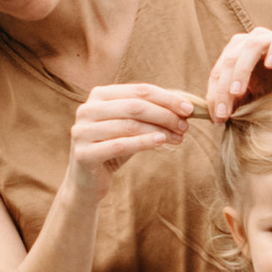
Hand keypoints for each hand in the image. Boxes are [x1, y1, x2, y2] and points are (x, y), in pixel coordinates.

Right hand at [68, 81, 197, 177]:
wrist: (88, 181)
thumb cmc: (113, 147)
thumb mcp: (130, 126)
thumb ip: (150, 113)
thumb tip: (185, 106)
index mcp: (99, 95)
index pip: (139, 90)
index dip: (167, 98)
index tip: (189, 108)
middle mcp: (87, 109)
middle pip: (135, 106)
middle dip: (165, 115)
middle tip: (185, 125)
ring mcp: (82, 131)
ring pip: (130, 125)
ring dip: (159, 130)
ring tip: (178, 137)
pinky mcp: (84, 153)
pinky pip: (120, 145)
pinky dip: (144, 142)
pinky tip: (162, 142)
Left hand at [205, 26, 271, 121]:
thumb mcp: (257, 97)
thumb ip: (238, 102)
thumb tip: (216, 118)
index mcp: (236, 54)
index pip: (218, 72)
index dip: (214, 95)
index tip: (217, 119)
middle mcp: (250, 41)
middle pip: (230, 60)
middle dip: (223, 87)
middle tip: (223, 112)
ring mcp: (270, 37)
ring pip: (250, 46)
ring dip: (241, 69)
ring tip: (237, 91)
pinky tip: (270, 66)